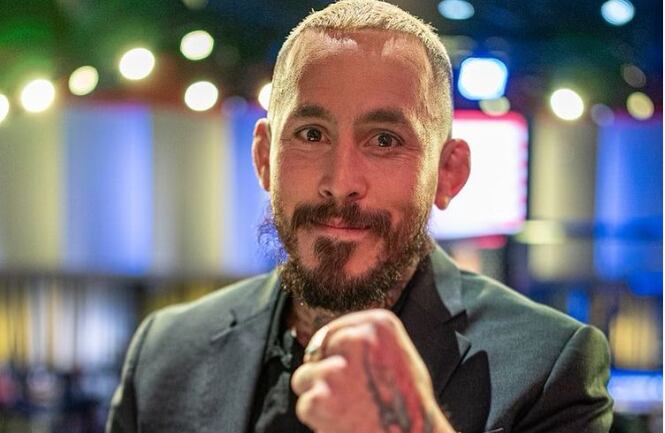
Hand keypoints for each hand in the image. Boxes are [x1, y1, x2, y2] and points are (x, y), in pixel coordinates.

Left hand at [291, 309, 455, 432]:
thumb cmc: (410, 404)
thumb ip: (369, 340)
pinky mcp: (319, 399)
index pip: (335, 331)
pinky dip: (318, 418)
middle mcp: (356, 339)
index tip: (344, 370)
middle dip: (324, 373)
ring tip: (348, 409)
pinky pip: (305, 404)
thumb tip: (334, 338)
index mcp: (379, 323)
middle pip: (317, 352)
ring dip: (318, 394)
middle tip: (351, 395)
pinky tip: (343, 422)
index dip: (335, 355)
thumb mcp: (399, 355)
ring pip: (304, 376)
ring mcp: (336, 370)